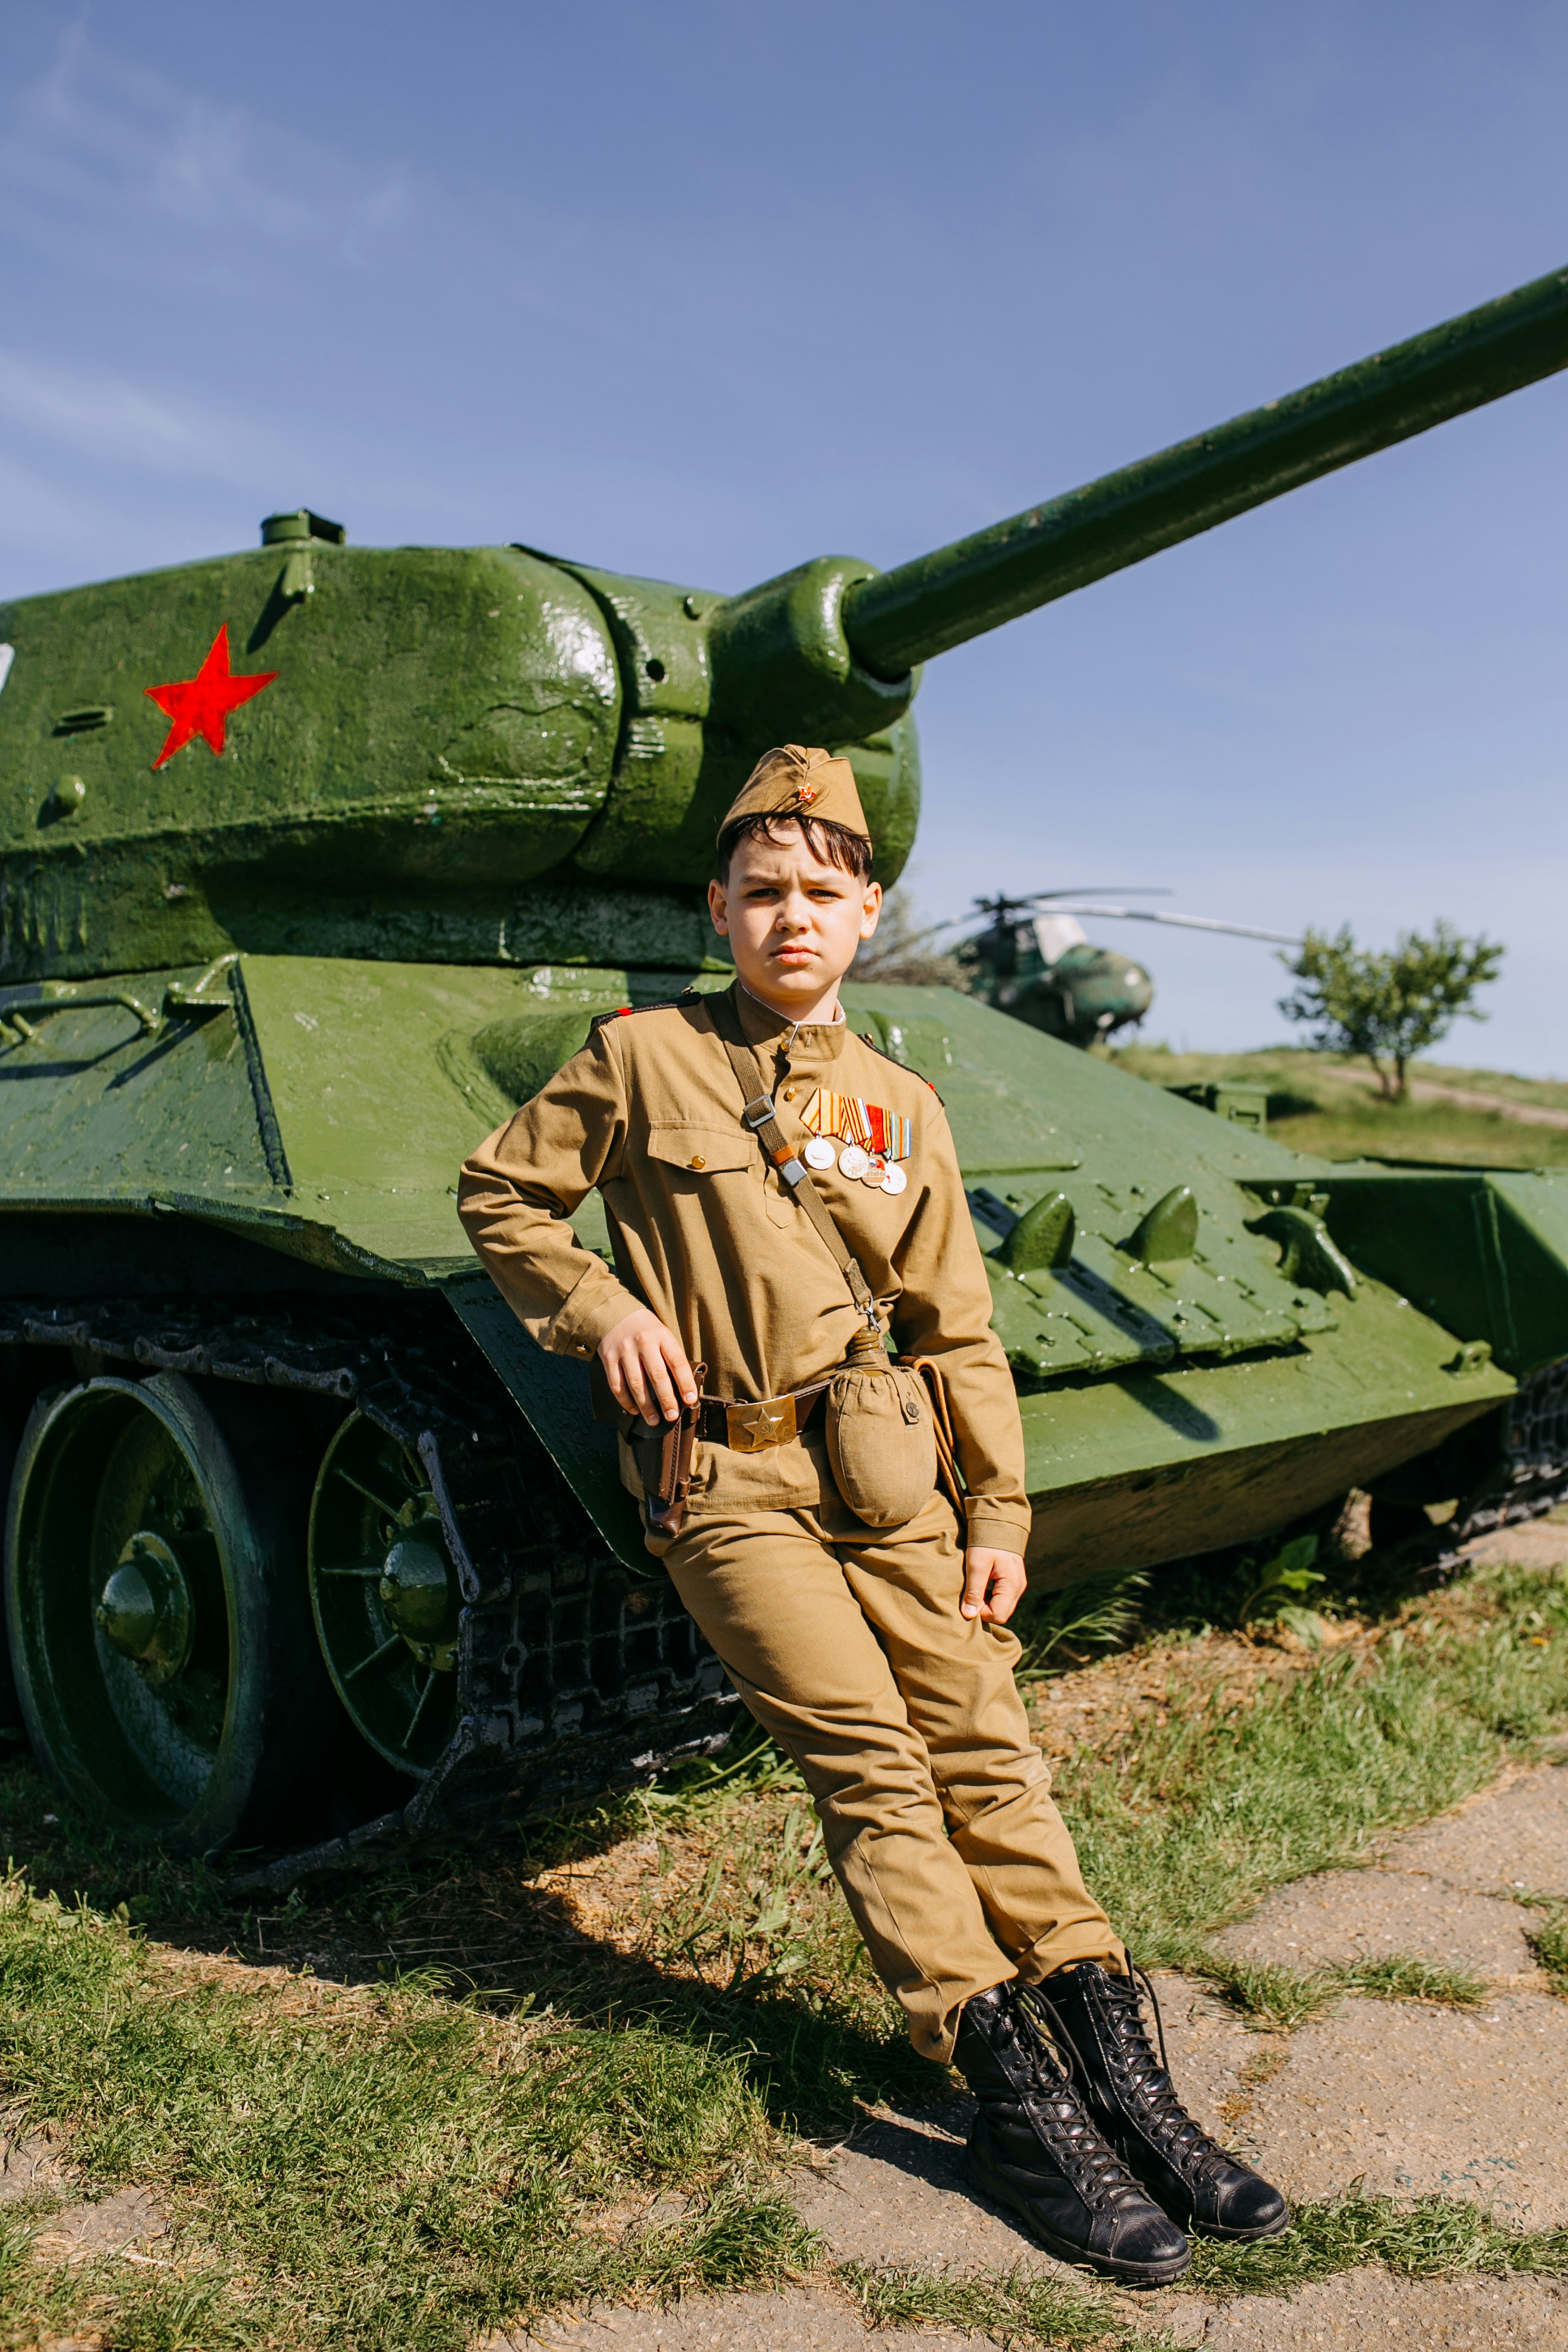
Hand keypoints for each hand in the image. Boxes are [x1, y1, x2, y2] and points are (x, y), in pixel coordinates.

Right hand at [598, 1307, 697, 1425]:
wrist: (616, 1314)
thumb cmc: (647, 1331)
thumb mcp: (663, 1335)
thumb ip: (671, 1357)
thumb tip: (684, 1390)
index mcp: (662, 1335)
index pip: (677, 1361)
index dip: (685, 1383)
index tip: (691, 1400)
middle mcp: (643, 1342)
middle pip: (657, 1375)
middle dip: (666, 1399)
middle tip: (672, 1416)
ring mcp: (624, 1350)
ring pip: (636, 1384)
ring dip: (646, 1406)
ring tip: (654, 1420)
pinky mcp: (608, 1358)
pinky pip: (617, 1384)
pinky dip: (626, 1401)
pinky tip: (634, 1410)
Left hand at [961, 1548, 1026, 1623]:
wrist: (997, 1523)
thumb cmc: (986, 1543)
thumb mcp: (976, 1565)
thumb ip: (973, 1591)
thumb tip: (969, 1614)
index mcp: (1012, 1585)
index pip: (998, 1615)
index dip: (980, 1612)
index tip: (968, 1599)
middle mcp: (1019, 1588)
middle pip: (1001, 1614)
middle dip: (983, 1609)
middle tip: (969, 1595)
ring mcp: (1017, 1585)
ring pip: (1001, 1607)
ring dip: (986, 1603)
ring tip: (974, 1589)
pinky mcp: (1012, 1581)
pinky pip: (1002, 1598)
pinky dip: (990, 1597)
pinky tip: (980, 1586)